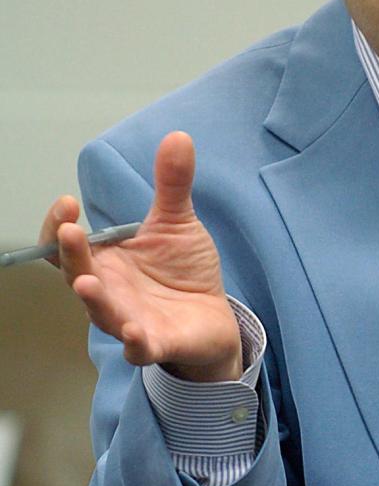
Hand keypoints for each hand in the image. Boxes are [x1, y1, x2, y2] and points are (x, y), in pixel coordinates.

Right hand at [40, 131, 242, 380]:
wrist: (212, 317)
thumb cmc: (183, 272)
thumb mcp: (177, 223)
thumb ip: (172, 185)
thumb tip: (178, 136)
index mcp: (106, 262)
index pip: (67, 247)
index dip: (59, 227)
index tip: (67, 202)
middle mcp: (109, 292)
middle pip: (79, 276)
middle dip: (72, 255)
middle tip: (70, 231)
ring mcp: (129, 320)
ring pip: (103, 314)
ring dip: (95, 301)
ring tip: (88, 284)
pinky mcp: (157, 344)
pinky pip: (140, 348)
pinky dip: (135, 343)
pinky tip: (135, 333)